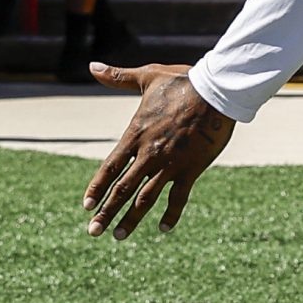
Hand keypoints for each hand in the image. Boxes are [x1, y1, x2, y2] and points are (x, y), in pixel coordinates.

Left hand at [84, 62, 234, 238]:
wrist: (216, 89)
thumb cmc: (182, 81)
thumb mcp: (147, 76)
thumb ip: (118, 77)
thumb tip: (92, 66)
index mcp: (136, 135)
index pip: (109, 167)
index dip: (97, 187)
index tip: (87, 206)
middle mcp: (149, 154)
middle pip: (122, 189)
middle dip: (107, 212)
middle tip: (93, 232)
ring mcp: (170, 164)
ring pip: (146, 198)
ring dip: (131, 219)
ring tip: (119, 236)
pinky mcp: (191, 169)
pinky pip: (178, 197)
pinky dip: (170, 214)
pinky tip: (163, 229)